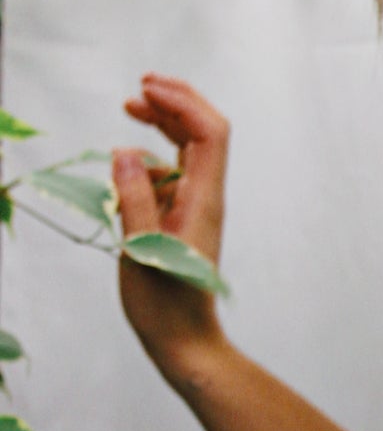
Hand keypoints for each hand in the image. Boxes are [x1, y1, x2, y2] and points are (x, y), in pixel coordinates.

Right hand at [113, 74, 229, 379]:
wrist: (185, 342)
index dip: (183, 102)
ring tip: (131, 110)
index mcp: (204, 201)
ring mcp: (197, 209)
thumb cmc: (166, 305)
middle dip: (175, 104)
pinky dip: (154, 161)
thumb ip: (134, 199)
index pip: (209, 134)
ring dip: (163, 127)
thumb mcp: (143, 250)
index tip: (147, 89)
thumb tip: (125, 152)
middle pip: (204, 134)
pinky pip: (175, 178)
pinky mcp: (184, 221)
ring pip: (188, 153)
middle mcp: (206, 199)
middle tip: (139, 90)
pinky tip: (128, 167)